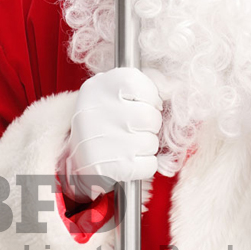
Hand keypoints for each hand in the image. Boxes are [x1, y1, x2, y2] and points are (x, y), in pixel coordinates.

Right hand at [59, 66, 162, 201]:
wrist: (78, 155)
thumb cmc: (107, 118)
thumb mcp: (119, 90)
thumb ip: (150, 81)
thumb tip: (172, 86)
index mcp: (100, 87)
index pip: (142, 85)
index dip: (149, 97)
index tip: (140, 103)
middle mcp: (97, 112)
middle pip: (151, 117)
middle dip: (149, 125)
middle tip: (133, 127)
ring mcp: (103, 141)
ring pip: (152, 142)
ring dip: (146, 145)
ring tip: (127, 143)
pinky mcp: (110, 168)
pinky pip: (149, 165)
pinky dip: (144, 164)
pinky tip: (127, 159)